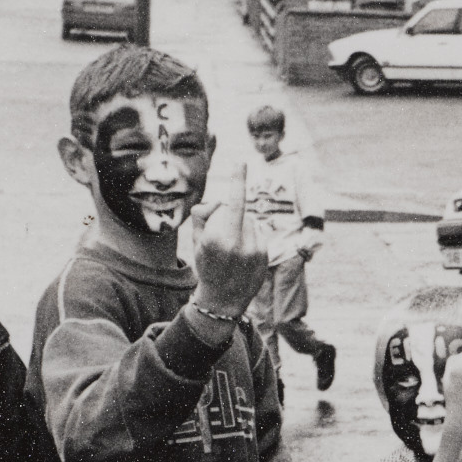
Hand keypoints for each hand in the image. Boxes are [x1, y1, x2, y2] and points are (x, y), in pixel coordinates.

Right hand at [191, 185, 270, 318]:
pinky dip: (251, 237)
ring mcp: (254, 249)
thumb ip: (203, 215)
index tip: (241, 162)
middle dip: (228, 214)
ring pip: (250, 220)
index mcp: (218, 239)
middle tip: (219, 235)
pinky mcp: (265, 254)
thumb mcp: (196, 240)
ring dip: (241, 226)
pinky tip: (243, 255)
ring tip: (233, 249)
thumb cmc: (206, 265)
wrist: (223, 299)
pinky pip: (258, 232)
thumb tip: (217, 202)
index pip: (232, 202)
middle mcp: (238, 244)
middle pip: (236, 210)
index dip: (237, 180)